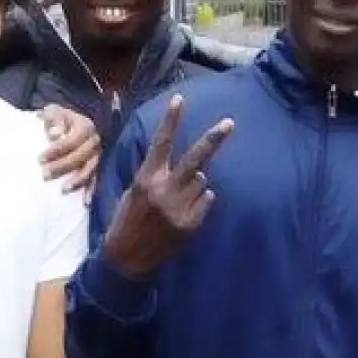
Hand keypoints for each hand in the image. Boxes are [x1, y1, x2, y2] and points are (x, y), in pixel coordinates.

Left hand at [38, 105, 100, 196]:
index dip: (56, 150)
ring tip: (64, 190)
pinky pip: (97, 178)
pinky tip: (85, 202)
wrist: (74, 122)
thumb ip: (54, 119)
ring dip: (78, 180)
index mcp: (85, 127)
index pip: (71, 141)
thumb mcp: (55, 111)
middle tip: (44, 175)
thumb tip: (55, 135)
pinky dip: (92, 190)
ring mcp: (98, 155)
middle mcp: (95, 141)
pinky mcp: (99, 166)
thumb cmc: (60, 118)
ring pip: (90, 168)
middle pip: (80, 156)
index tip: (40, 159)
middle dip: (62, 167)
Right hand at [99, 94, 232, 279]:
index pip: (161, 143)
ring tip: (178, 198)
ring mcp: (179, 208)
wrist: (127, 258)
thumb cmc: (128, 220)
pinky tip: (183, 211)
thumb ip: (159, 176)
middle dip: (213, 139)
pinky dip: (200, 201)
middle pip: (194, 159)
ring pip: (201, 181)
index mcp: (146, 178)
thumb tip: (194, 168)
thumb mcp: (134, 192)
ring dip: (196, 183)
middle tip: (229, 123)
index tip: (179, 98)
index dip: (171, 120)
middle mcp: (164, 190)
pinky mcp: (190, 224)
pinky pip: (206, 200)